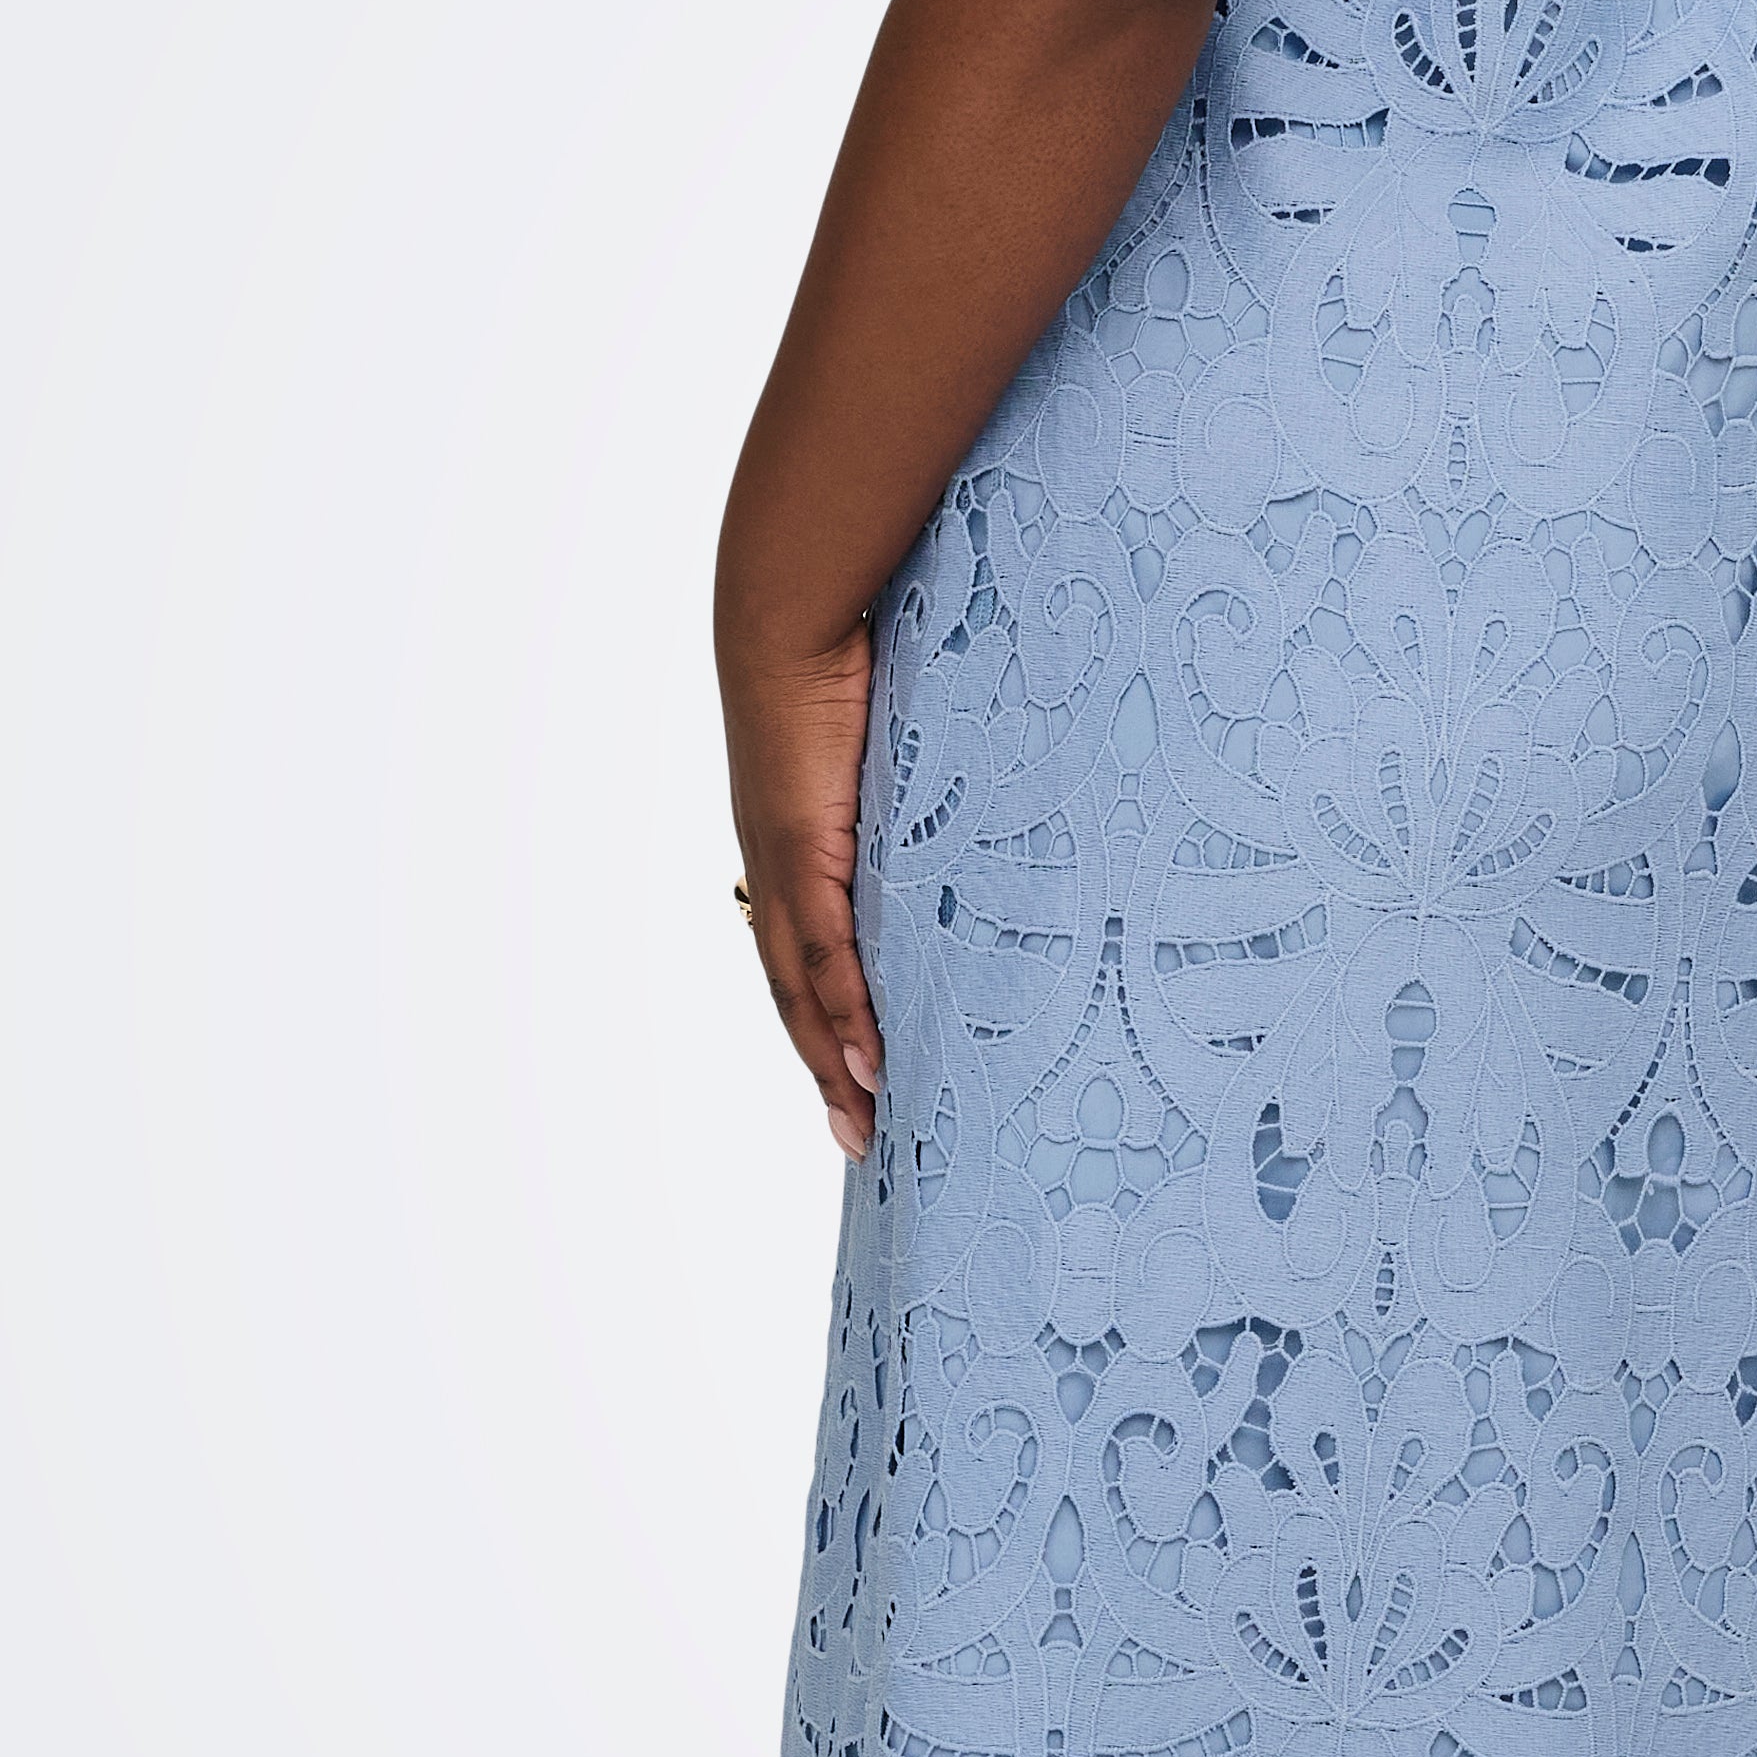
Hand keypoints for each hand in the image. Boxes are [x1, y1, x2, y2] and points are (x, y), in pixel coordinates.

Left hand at [724, 619, 881, 1157]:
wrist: (789, 615)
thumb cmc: (847, 659)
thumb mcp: (892, 747)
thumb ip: (916, 792)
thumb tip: (978, 802)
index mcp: (795, 848)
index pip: (806, 956)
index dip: (828, 1023)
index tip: (857, 1080)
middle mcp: (778, 869)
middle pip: (797, 995)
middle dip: (826, 1070)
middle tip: (859, 1140)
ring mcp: (783, 865)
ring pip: (802, 990)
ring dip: (832, 1064)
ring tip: (865, 1124)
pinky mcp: (799, 850)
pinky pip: (823, 951)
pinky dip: (843, 1013)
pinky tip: (866, 1062)